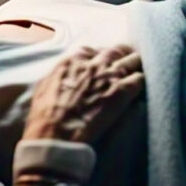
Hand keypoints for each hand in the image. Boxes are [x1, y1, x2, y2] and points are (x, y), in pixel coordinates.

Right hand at [22, 45, 143, 146]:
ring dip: (136, 66)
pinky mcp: (122, 91)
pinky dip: (141, 82)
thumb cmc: (45, 116)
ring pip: (133, 60)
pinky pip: (140, 78)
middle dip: (123, 56)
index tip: (103, 65)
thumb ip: (58, 74)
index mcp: (74, 59)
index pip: (94, 50)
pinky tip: (141, 90)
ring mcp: (110, 75)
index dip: (100, 57)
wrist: (55, 136)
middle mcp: (94, 62)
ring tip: (139, 73)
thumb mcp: (44, 87)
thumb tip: (63, 73)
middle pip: (117, 50)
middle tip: (127, 63)